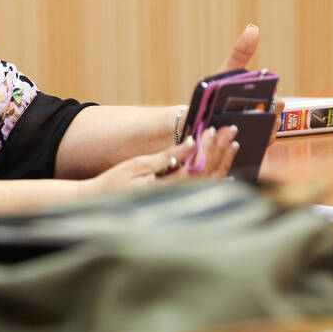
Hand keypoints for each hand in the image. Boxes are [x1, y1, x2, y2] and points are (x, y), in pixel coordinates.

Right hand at [89, 125, 239, 192]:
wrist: (101, 202)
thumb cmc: (115, 182)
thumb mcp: (138, 165)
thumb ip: (167, 156)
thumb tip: (190, 144)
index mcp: (169, 187)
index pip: (197, 165)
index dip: (208, 146)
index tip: (213, 129)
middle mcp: (179, 196)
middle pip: (209, 173)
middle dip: (220, 150)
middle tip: (230, 130)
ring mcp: (180, 199)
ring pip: (209, 181)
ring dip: (222, 161)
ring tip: (231, 144)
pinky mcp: (178, 199)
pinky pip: (203, 189)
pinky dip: (216, 177)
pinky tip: (226, 170)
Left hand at [215, 23, 281, 146]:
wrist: (194, 120)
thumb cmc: (216, 94)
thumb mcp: (226, 74)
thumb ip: (240, 54)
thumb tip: (253, 29)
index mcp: (263, 103)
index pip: (279, 105)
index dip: (276, 105)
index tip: (270, 101)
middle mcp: (264, 123)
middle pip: (276, 124)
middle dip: (270, 121)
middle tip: (257, 118)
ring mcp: (255, 140)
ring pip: (266, 141)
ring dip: (259, 137)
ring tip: (244, 131)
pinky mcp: (243, 153)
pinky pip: (251, 153)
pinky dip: (246, 149)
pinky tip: (235, 145)